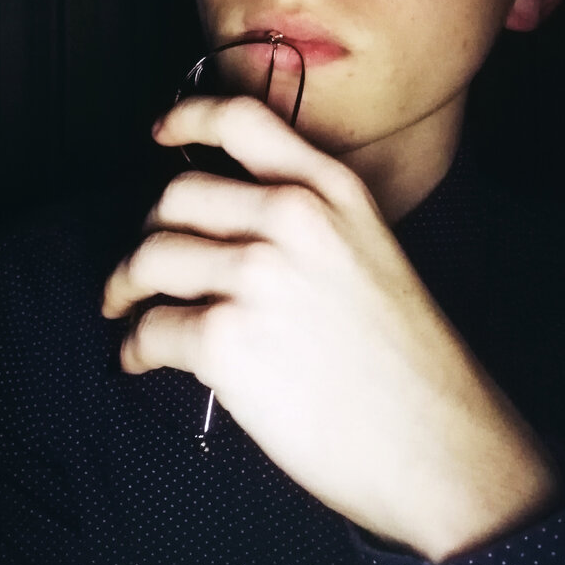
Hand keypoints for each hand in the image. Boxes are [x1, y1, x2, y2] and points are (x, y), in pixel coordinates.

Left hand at [102, 96, 559, 561]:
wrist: (439, 446)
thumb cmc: (405, 363)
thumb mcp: (370, 252)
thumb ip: (306, 220)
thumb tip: (224, 222)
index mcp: (331, 190)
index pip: (242, 120)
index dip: (188, 117)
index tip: (161, 132)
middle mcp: (292, 218)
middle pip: (176, 195)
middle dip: (148, 232)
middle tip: (143, 265)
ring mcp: (256, 274)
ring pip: (150, 258)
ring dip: (125, 288)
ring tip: (127, 310)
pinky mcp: (225, 337)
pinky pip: (150, 328)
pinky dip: (135, 346)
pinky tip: (143, 358)